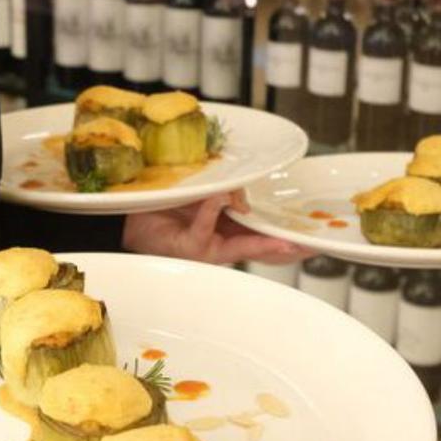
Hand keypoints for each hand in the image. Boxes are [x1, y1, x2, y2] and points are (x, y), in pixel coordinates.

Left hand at [122, 191, 313, 264]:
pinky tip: (218, 199)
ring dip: (264, 243)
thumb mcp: (201, 192)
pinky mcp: (191, 248)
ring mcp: (208, 248)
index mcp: (228, 226)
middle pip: (262, 248)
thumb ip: (224, 192)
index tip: (311, 239)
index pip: (264, 231)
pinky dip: (212, 211)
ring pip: (243, 246)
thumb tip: (239, 197)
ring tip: (285, 242)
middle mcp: (222, 241)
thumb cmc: (164, 204)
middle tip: (309, 249)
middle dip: (287, 248)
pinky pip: (207, 229)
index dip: (287, 235)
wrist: (130, 216)